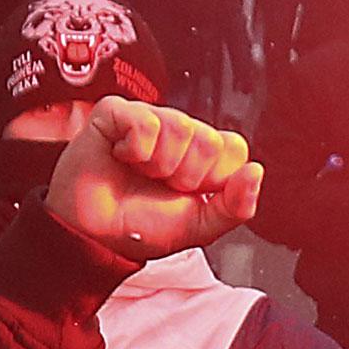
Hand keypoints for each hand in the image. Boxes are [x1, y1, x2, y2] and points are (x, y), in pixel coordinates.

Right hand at [47, 98, 262, 260]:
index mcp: (203, 155)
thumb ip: (235, 206)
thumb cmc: (140, 227)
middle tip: (160, 186)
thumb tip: (256, 172)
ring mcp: (149, 118)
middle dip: (185, 176)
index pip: (234, 149)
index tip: (190, 195)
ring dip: (159, 165)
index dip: (214, 179)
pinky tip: (121, 157)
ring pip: (181, 128)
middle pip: (210, 140)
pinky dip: (134, 150)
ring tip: (140, 172)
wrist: (92, 236)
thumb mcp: (197, 228)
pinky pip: (145, 122)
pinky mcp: (117, 112)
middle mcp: (180, 132)